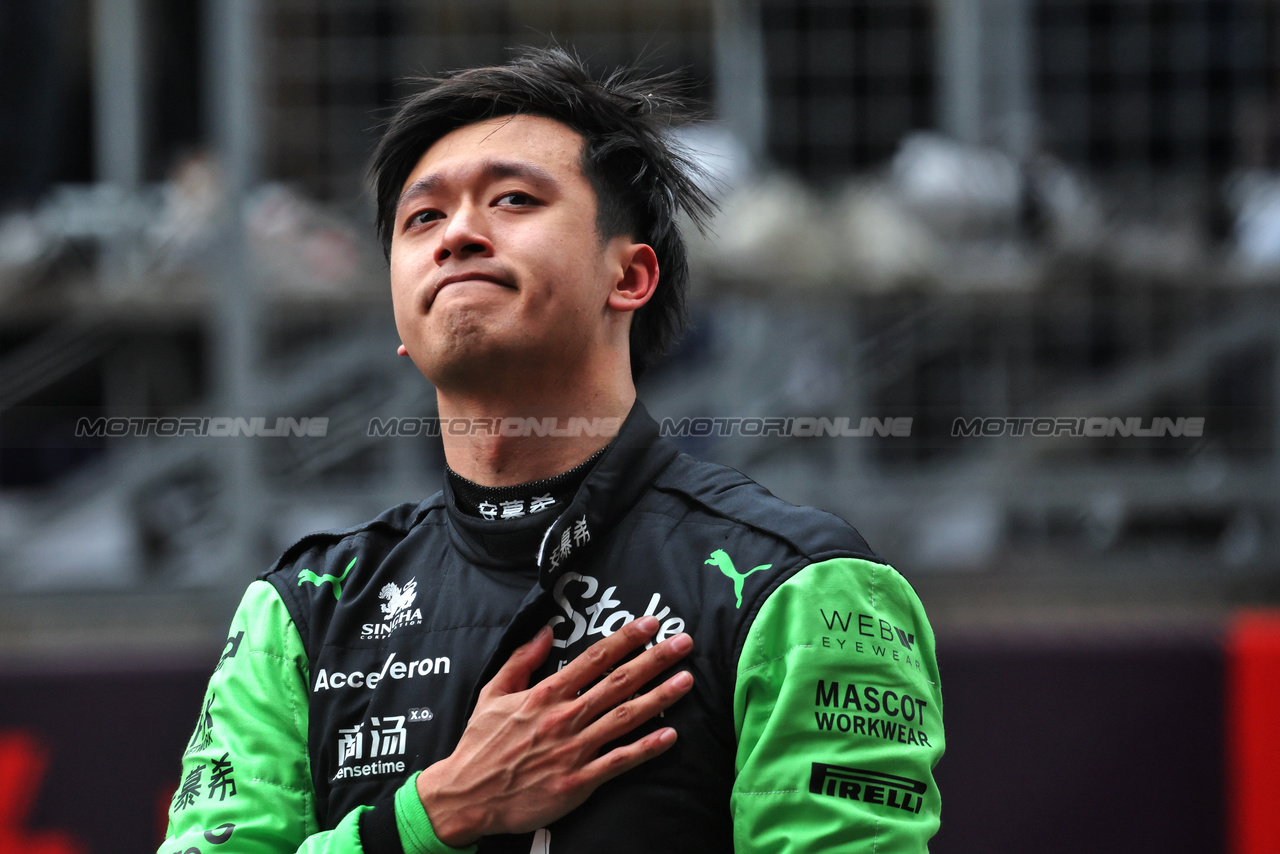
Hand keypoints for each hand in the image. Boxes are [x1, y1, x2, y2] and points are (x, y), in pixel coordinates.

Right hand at [415, 615, 693, 846]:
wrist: (467, 796)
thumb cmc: (480, 744)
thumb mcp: (493, 693)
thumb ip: (522, 660)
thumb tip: (547, 631)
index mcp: (546, 694)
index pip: (594, 659)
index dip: (625, 639)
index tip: (650, 624)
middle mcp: (565, 717)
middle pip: (619, 682)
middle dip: (654, 660)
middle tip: (683, 643)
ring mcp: (574, 749)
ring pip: (625, 718)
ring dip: (660, 698)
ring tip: (687, 681)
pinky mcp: (578, 781)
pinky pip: (618, 761)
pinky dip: (646, 748)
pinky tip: (670, 735)